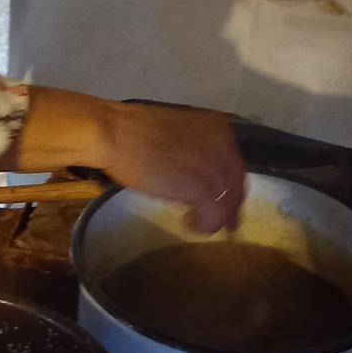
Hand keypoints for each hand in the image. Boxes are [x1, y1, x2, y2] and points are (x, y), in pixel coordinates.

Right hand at [98, 103, 246, 235]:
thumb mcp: (176, 136)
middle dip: (229, 206)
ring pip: (227, 202)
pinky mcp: (202, 188)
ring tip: (197, 224)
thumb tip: (196, 176)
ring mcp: (215, 167)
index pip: (233, 164)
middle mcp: (223, 145)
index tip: (226, 202)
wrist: (116, 134)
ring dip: (215, 218)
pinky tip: (190, 224)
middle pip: (235, 184)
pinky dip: (205, 225)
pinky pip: (214, 214)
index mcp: (217, 127)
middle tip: (223, 224)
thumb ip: (193, 153)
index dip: (231, 187)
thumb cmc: (134, 133)